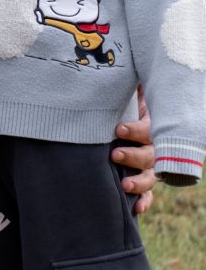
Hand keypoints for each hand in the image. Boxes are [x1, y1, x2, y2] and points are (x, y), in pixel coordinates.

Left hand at [112, 87, 154, 216]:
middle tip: (114, 154)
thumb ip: (128, 85)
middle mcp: (154, 146)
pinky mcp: (143, 180)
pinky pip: (148, 195)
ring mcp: (150, 165)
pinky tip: (135, 208)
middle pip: (151, 154)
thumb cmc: (121, 105)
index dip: (136, 130)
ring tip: (123, 184)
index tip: (118, 129)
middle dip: (134, 155)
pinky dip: (142, 201)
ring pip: (150, 176)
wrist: (120, 123)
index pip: (149, 129)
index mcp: (151, 125)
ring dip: (138, 181)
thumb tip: (116, 61)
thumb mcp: (126, 93)